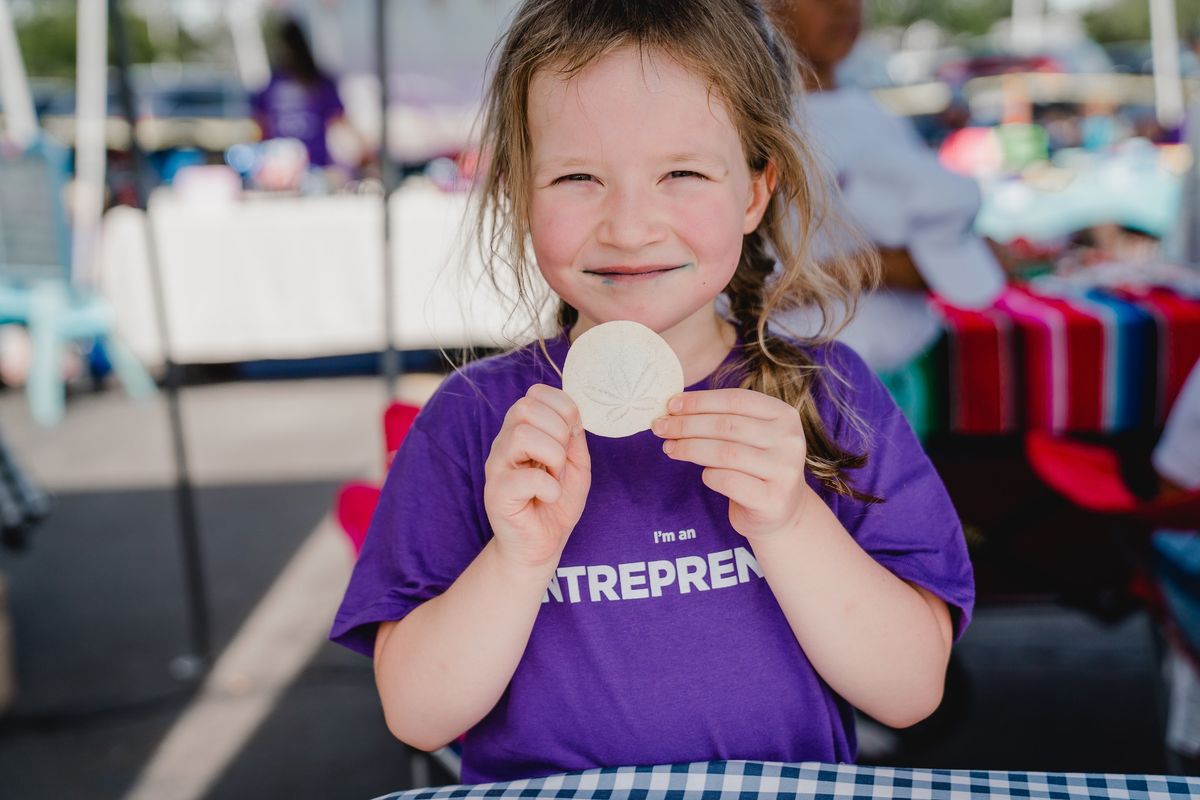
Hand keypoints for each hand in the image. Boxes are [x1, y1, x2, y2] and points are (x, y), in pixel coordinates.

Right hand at [484, 384, 590, 570]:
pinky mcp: (496, 493)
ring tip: (554, 478)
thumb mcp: (576, 464)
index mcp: (523, 428)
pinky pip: (527, 477)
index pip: (536, 393)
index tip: (569, 438)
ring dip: (553, 457)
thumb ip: (574, 436)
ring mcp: (497, 466)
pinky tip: (548, 498)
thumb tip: (573, 414)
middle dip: (558, 432)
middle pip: (525, 407)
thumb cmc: (556, 503)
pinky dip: (550, 488)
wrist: (541, 545)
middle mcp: (504, 441)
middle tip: (560, 462)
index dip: (562, 409)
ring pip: (522, 435)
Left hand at [652, 388, 815, 541]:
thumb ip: (722, 419)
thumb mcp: (749, 436)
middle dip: (687, 425)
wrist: (780, 512)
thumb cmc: (755, 467)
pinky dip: (708, 475)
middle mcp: (790, 440)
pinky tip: (703, 474)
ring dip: (690, 448)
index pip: (736, 400)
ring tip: (670, 448)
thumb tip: (674, 407)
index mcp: (785, 415)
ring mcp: (784, 470)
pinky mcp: (773, 499)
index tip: (671, 404)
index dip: (700, 401)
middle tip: (660, 427)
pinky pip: (727, 481)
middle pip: (726, 426)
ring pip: (724, 453)